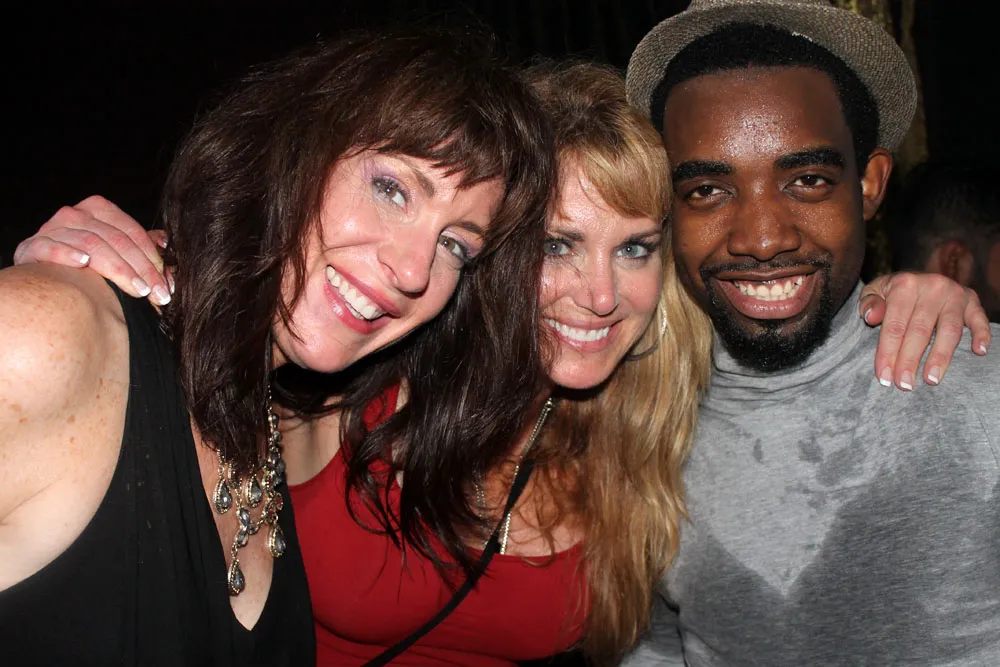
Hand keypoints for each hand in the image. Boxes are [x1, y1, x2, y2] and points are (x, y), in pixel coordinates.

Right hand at [13, 196, 171, 304]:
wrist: (46, 280)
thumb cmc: (89, 266)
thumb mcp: (117, 252)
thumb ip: (141, 246)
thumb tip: (166, 242)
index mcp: (98, 209)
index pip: (132, 233)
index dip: (154, 260)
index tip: (168, 286)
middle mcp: (75, 214)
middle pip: (117, 240)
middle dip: (143, 270)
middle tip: (158, 295)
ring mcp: (52, 229)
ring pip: (93, 244)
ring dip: (119, 270)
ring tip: (139, 291)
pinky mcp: (32, 247)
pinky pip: (50, 247)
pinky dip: (67, 253)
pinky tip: (83, 263)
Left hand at [860, 272, 990, 389]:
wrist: (915, 278)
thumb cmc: (890, 292)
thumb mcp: (873, 292)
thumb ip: (869, 304)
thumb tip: (872, 317)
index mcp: (905, 284)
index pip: (895, 325)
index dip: (888, 353)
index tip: (884, 377)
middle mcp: (932, 286)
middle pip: (920, 330)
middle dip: (910, 361)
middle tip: (904, 385)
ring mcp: (955, 293)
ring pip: (950, 330)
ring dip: (941, 357)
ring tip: (931, 380)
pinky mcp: (971, 300)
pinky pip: (979, 319)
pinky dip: (981, 335)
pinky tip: (978, 352)